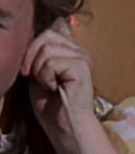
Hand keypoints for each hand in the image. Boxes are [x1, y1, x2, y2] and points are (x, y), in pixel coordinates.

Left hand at [21, 19, 96, 153]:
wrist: (64, 125)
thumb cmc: (51, 103)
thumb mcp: (39, 71)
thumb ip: (41, 52)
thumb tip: (44, 31)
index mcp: (72, 50)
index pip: (54, 27)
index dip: (37, 42)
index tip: (32, 65)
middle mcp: (81, 51)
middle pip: (46, 35)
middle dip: (31, 56)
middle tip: (31, 76)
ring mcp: (83, 57)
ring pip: (46, 49)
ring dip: (39, 70)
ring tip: (47, 84)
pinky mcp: (82, 66)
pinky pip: (51, 62)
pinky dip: (45, 77)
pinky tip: (54, 88)